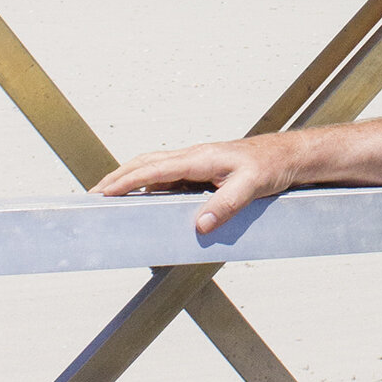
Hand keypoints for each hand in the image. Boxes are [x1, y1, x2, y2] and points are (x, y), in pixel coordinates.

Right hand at [94, 133, 299, 233]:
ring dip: (129, 179)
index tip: (104, 192)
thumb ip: (226, 205)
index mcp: (200, 158)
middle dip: (117, 178)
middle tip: (94, 195)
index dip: (127, 180)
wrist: (287, 156)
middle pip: (145, 163)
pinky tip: (142, 197)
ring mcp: (196, 163)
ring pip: (153, 167)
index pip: (154, 168)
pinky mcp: (201, 170)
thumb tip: (200, 225)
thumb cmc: (270, 167)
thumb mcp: (252, 187)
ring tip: (109, 195)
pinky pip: (167, 176)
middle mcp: (193, 157)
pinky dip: (147, 183)